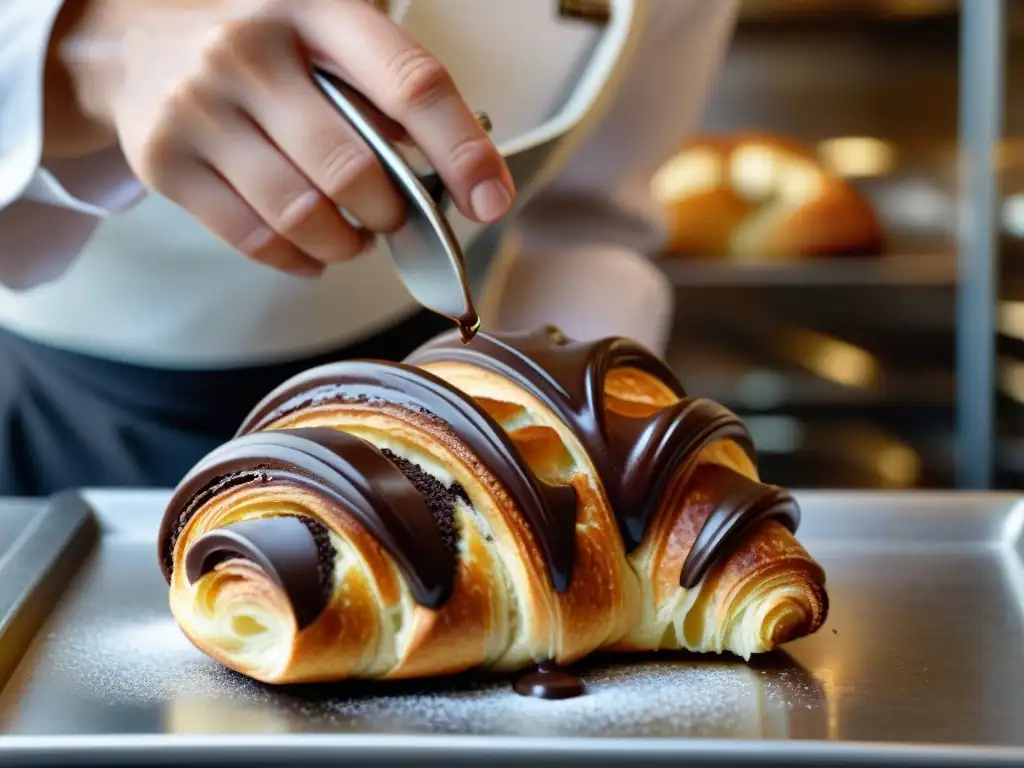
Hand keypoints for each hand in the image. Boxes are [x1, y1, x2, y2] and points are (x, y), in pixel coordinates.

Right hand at [47, 0, 514, 275]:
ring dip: (347, 245)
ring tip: (354, 237)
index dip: (461, 150)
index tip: (491, 202)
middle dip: (390, 214)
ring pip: (303, 216)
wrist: (130, 42)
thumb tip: (458, 174)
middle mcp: (251, 50)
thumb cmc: (263, 48)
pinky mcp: (162, 161)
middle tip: (394, 217)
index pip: (411, 84)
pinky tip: (310, 250)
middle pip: (353, 171)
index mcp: (316, 9)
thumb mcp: (326, 36)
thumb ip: (387, 92)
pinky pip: (254, 240)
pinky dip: (298, 260)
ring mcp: (199, 106)